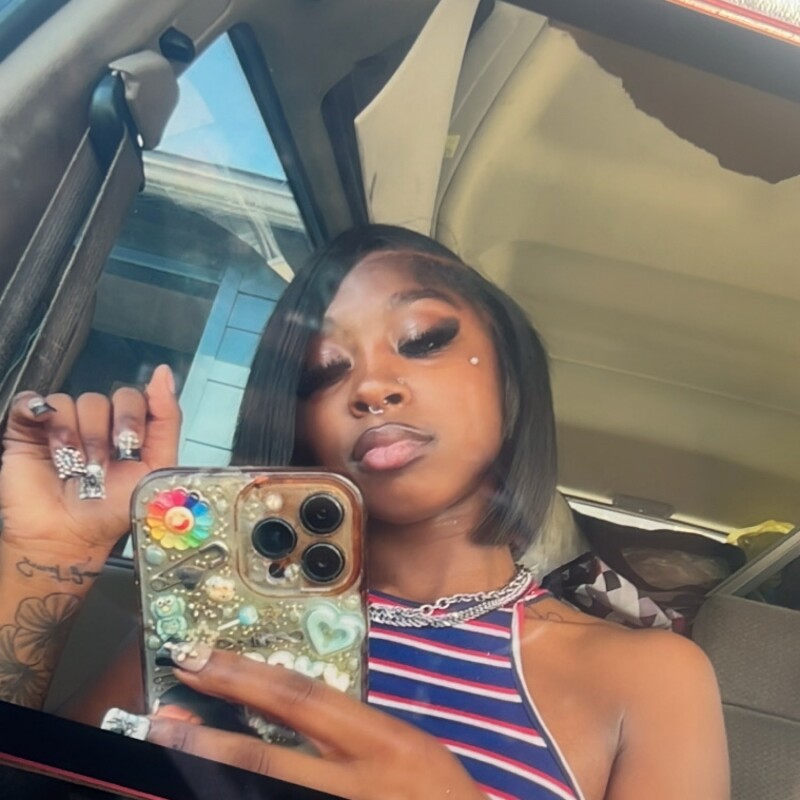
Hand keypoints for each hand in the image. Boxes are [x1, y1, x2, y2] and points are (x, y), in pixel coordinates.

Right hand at [0, 365, 180, 556]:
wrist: (68, 537)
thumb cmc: (112, 509)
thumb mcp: (156, 466)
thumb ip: (167, 419)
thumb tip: (163, 374)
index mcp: (127, 431)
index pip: (134, 397)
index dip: (132, 417)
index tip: (130, 444)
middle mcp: (96, 425)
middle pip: (103, 398)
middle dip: (103, 434)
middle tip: (99, 465)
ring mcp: (62, 425)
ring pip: (71, 402)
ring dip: (74, 439)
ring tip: (73, 468)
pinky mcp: (28, 429)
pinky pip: (32, 401)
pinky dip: (40, 415)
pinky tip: (49, 442)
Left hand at [146, 648, 486, 799]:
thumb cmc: (439, 789)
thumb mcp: (402, 741)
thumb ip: (349, 723)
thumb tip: (289, 702)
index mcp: (378, 740)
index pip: (301, 700)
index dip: (247, 677)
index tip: (206, 659)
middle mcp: (354, 779)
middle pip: (269, 751)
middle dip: (216, 723)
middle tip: (172, 697)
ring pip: (264, 787)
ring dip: (211, 765)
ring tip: (169, 740)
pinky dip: (237, 792)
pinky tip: (206, 781)